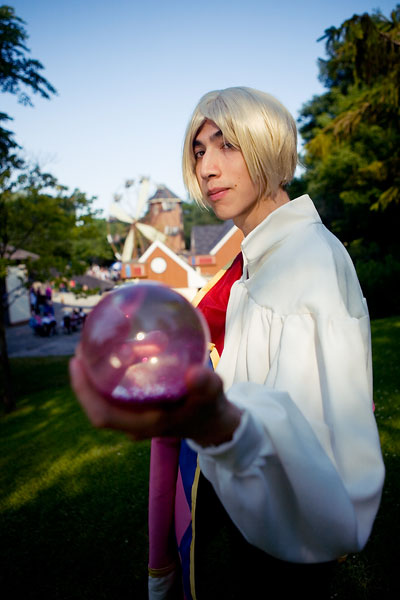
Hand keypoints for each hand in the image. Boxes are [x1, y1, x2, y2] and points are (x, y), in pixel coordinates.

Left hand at [69, 352, 241, 445]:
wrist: (213, 422)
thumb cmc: (209, 409)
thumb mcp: (212, 396)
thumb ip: (205, 386)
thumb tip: (195, 373)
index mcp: (144, 424)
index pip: (102, 415)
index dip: (84, 392)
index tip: (75, 362)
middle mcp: (133, 423)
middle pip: (97, 404)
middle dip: (84, 377)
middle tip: (83, 344)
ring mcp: (134, 416)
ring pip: (105, 397)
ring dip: (96, 374)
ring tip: (95, 343)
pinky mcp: (138, 407)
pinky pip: (115, 391)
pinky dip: (111, 372)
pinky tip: (116, 350)